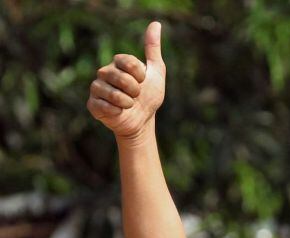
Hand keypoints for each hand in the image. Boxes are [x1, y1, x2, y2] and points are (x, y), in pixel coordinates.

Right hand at [87, 21, 165, 140]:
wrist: (143, 120)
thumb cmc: (149, 95)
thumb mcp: (156, 71)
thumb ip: (153, 49)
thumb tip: (156, 24)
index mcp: (118, 63)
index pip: (127, 61)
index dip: (140, 75)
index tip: (144, 81)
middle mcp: (104, 72)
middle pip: (118, 76)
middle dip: (134, 89)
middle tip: (137, 95)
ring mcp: (97, 88)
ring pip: (110, 92)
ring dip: (126, 101)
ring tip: (129, 104)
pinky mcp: (92, 104)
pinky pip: (102, 105)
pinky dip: (116, 111)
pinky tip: (119, 112)